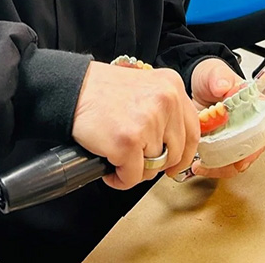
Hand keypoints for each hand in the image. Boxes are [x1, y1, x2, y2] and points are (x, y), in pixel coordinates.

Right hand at [72, 61, 200, 189]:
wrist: (72, 89)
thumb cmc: (102, 91)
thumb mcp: (145, 87)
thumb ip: (164, 109)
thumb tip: (176, 144)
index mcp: (172, 86)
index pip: (193, 130)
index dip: (184, 154)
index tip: (174, 164)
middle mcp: (166, 101)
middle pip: (176, 153)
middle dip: (155, 163)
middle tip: (136, 160)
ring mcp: (148, 122)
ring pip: (154, 167)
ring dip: (134, 169)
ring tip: (118, 155)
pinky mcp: (128, 142)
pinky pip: (132, 178)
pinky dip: (119, 178)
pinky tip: (109, 165)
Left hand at [190, 58, 263, 177]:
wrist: (196, 82)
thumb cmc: (211, 76)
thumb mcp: (215, 72)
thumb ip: (219, 77)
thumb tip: (223, 86)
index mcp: (256, 107)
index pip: (263, 131)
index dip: (255, 147)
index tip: (242, 158)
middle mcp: (249, 125)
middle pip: (250, 151)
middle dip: (233, 162)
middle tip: (216, 164)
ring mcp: (235, 136)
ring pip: (235, 159)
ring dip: (221, 166)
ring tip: (203, 166)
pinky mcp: (220, 143)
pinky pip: (221, 160)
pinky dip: (211, 165)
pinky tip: (199, 164)